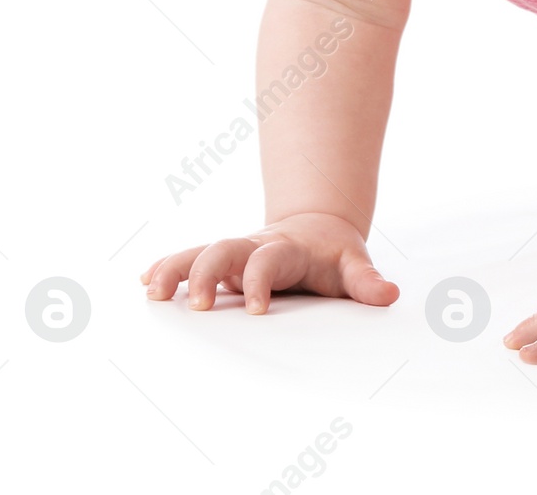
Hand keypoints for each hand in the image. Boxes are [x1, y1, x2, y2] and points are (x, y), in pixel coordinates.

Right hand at [140, 211, 398, 313]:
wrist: (317, 226)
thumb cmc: (333, 253)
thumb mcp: (353, 263)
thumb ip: (366, 281)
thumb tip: (389, 295)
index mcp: (287, 247)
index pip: (269, 260)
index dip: (261, 281)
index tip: (258, 309)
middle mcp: (254, 245)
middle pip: (225, 248)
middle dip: (208, 273)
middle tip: (199, 307)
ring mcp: (234, 252)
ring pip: (200, 251)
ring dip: (176, 268)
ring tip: (153, 292)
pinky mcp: (221, 261)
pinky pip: (190, 259)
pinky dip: (168, 267)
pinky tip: (146, 282)